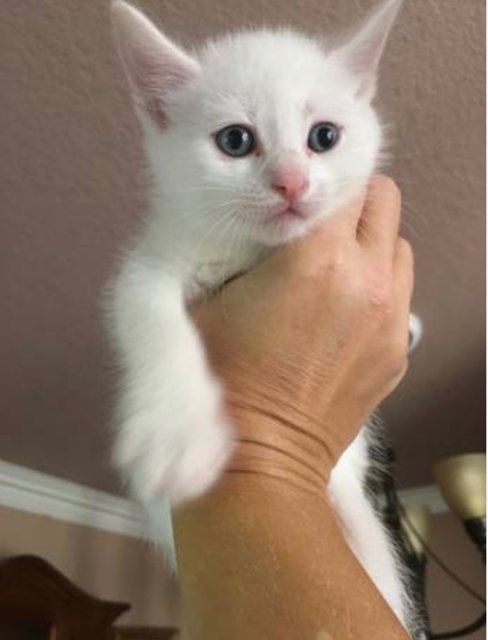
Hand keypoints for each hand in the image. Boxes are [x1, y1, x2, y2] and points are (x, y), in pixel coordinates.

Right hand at [193, 175, 413, 493]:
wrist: (262, 456)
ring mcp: (391, 318)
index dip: (318, 184)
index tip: (302, 196)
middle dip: (351, 203)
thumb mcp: (208, 296)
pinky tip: (342, 310)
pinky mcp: (399, 349)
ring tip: (333, 268)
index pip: (341, 182)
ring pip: (399, 245)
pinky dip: (378, 287)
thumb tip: (267, 221)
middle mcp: (365, 280)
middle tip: (318, 225)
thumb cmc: (224, 376)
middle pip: (383, 201)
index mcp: (315, 259)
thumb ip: (242, 246)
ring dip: (370, 244)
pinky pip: (400, 292)